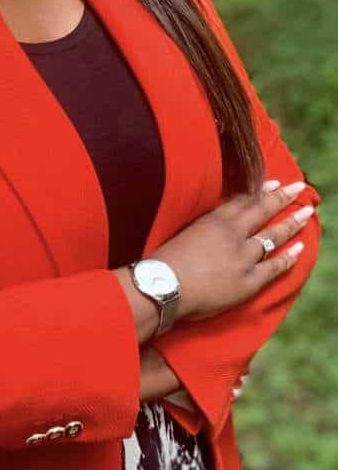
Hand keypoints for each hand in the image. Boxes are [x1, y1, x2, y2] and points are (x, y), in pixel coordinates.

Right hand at [156, 179, 313, 320]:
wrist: (163, 286)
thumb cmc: (164, 262)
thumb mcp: (182, 233)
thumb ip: (200, 228)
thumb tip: (209, 228)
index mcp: (214, 220)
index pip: (242, 201)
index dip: (259, 191)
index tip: (273, 183)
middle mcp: (232, 234)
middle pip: (262, 211)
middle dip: (282, 198)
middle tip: (298, 188)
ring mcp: (243, 256)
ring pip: (273, 235)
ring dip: (292, 223)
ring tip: (306, 213)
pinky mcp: (249, 280)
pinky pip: (274, 266)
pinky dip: (288, 257)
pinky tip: (299, 249)